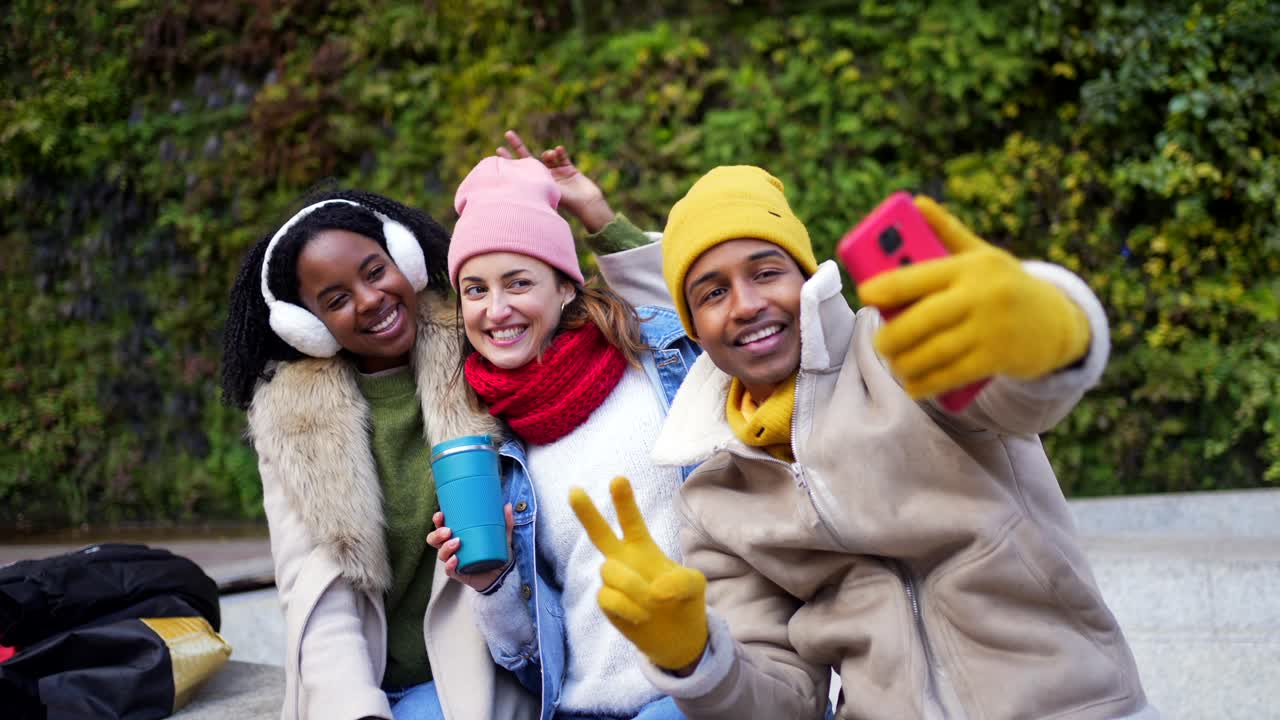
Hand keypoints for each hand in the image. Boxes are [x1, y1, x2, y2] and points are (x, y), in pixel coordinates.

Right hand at [427, 503, 514, 592]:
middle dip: (437, 534)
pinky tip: (455, 559)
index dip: (437, 521)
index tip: (441, 514)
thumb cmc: (498, 553)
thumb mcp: (502, 536)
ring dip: (445, 547)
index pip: (441, 527)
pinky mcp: (459, 573)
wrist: (503, 575)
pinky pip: (449, 570)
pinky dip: (450, 564)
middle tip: (448, 530)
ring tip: (456, 542)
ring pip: (441, 554)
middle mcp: (452, 548)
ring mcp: (454, 561)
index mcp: (457, 535)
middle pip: (435, 540)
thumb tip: (508, 506)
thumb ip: (506, 522)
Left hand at [497, 129, 614, 232]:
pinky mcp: (569, 169)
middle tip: (508, 133)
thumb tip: (518, 172)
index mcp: (538, 185)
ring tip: (550, 155)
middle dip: (519, 146)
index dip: (510, 160)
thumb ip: (538, 181)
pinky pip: (562, 156)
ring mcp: (557, 173)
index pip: (520, 170)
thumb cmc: (568, 202)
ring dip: (548, 153)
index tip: (498, 150)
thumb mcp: (549, 191)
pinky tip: (559, 151)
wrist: (587, 204)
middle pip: (529, 158)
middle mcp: (545, 178)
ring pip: (548, 156)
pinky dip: (560, 153)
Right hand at [569, 476, 707, 670]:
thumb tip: (656, 591)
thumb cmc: (684, 601)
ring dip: (633, 586)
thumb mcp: (695, 585)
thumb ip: (682, 581)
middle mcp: (622, 560)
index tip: (618, 479)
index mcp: (642, 546)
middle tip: (574, 490)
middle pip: (599, 533)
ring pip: (609, 570)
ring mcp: (612, 582)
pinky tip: (641, 616)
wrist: (678, 638)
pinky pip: (609, 597)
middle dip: (586, 512)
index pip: (631, 520)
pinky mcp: (607, 604)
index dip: (624, 501)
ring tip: (651, 602)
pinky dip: (629, 608)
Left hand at [857, 196, 1090, 399]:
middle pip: (923, 318)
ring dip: (907, 363)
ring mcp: (991, 328)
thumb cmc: (1006, 284)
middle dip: (893, 335)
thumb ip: (947, 232)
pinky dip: (928, 383)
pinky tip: (914, 386)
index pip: (920, 274)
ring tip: (895, 364)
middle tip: (878, 343)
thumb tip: (916, 203)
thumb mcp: (982, 255)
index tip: (866, 295)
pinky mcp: (998, 358)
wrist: (1058, 321)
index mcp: (972, 266)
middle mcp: (982, 294)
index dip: (888, 286)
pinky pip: (952, 374)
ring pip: (935, 351)